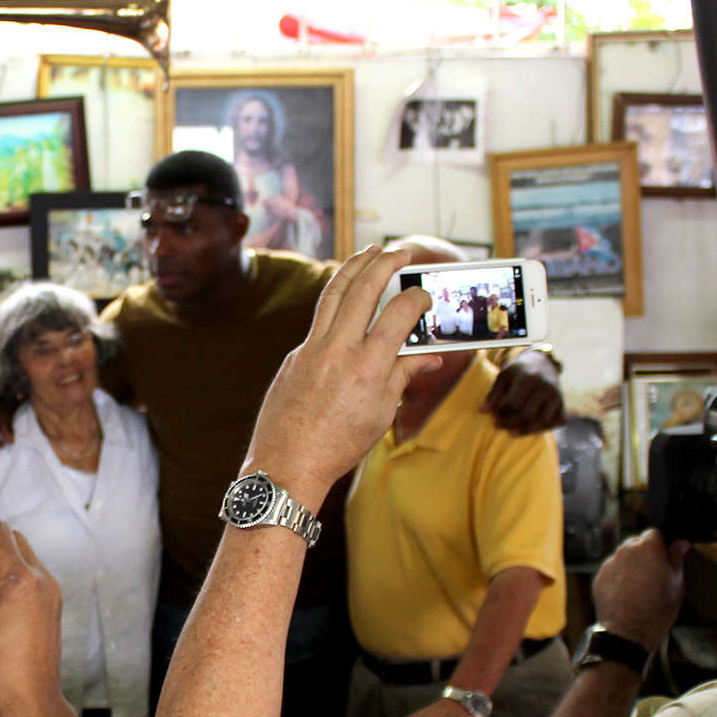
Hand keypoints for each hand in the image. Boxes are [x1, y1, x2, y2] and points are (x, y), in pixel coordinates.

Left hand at [244, 245, 438, 507]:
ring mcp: (311, 350)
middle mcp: (338, 351)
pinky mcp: (294, 356)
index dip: (416, 298)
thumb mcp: (381, 415)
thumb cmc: (339, 446)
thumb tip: (428, 357)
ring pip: (333, 294)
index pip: (399, 314)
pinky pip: (318, 322)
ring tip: (369, 252)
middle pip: (363, 289)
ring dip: (353, 267)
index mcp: (368, 368)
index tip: (423, 295)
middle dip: (384, 263)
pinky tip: (346, 305)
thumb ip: (403, 377)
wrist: (287, 464)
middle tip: (400, 252)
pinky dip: (335, 305)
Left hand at [484, 349, 564, 434]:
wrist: (541, 364)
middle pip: (527, 414)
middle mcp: (545, 387)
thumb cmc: (518, 372)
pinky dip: (545, 428)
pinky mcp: (563, 404)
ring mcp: (556, 396)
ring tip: (512, 432)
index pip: (513, 403)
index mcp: (528, 378)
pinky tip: (530, 429)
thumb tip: (482, 411)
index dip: (502, 412)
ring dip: (526, 430)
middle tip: (499, 425)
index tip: (494, 416)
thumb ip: (493, 393)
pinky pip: (557, 421)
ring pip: (543, 421)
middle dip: (510, 423)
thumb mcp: (504, 377)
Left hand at [590, 530, 689, 653]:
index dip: (660, 545)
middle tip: (653, 575)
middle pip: (636, 544)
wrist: (629, 632)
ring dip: (630, 566)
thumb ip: (677, 558)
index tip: (664, 558)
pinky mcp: (599, 577)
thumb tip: (681, 544)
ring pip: (623, 558)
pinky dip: (619, 578)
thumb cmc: (656, 609)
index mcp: (646, 548)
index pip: (654, 533)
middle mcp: (624, 550)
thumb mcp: (676, 583)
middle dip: (644, 555)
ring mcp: (609, 564)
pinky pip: (612, 572)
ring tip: (640, 588)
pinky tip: (627, 595)